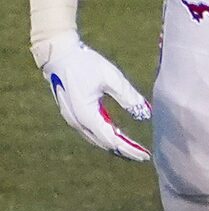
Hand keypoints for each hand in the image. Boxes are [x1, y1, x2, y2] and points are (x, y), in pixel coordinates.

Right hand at [39, 32, 150, 161]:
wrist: (59, 54)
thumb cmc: (86, 63)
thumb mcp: (112, 78)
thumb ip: (128, 96)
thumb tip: (146, 114)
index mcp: (87, 115)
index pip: (111, 140)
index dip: (129, 149)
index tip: (145, 155)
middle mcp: (77, 121)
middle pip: (103, 143)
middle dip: (124, 150)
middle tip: (143, 155)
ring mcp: (72, 118)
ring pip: (96, 138)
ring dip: (114, 144)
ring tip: (133, 149)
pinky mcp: (72, 113)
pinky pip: (90, 130)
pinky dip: (105, 136)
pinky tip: (117, 135)